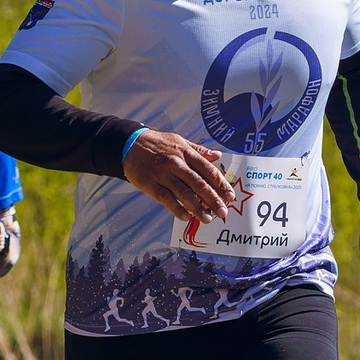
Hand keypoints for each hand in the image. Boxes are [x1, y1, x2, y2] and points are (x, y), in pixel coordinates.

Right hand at [123, 129, 239, 221]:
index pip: (208, 170)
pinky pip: (165, 198)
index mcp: (186, 153)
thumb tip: (218, 156)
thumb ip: (199, 150)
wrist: (129, 143)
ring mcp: (162, 174)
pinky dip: (176, 208)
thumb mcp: (179, 141)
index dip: (220, 184)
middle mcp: (176, 163)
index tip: (230, 196)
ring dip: (197, 207)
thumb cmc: (157, 143)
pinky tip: (186, 217)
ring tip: (207, 218)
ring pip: (183, 193)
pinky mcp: (149, 184)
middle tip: (223, 212)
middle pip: (198, 183)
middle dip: (213, 199)